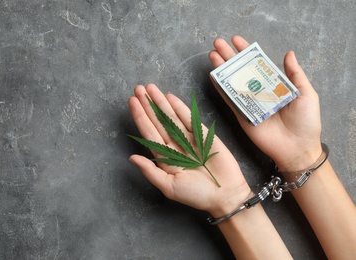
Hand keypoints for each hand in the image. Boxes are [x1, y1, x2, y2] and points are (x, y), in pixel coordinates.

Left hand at [128, 84, 250, 216]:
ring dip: (160, 102)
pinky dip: (179, 107)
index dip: (140, 117)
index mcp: (164, 157)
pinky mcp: (203, 134)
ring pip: (170, 116)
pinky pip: (189, 118)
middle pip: (157, 121)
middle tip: (138, 88)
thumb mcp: (170, 187)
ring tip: (151, 88)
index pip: (148, 133)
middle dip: (147, 105)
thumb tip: (132, 157)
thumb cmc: (197, 195)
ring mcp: (188, 138)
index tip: (132, 102)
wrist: (225, 195)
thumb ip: (151, 172)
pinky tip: (169, 97)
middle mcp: (174, 145)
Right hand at [209, 36, 321, 171]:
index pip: (258, 64)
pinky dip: (221, 88)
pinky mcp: (242, 115)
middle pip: (241, 70)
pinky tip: (214, 75)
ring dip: (222, 68)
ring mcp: (249, 103)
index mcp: (274, 85)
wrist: (297, 147)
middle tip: (218, 42)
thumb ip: (295, 74)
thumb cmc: (306, 122)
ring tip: (212, 54)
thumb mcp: (306, 94)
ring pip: (233, 82)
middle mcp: (260, 92)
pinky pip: (230, 99)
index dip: (247, 51)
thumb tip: (288, 53)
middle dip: (229, 56)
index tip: (236, 40)